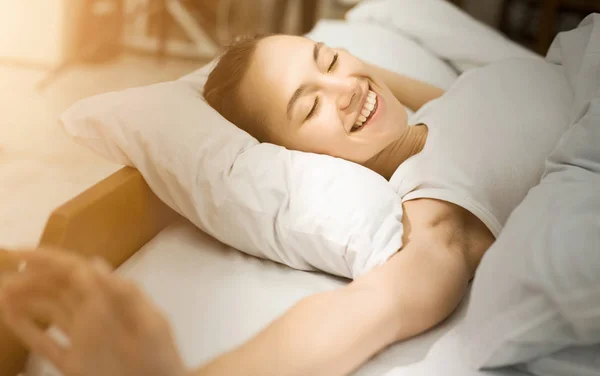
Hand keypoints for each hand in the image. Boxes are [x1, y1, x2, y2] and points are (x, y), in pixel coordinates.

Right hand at [0, 249, 186, 375]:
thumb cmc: (160, 358)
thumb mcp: (149, 322)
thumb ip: (121, 295)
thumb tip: (93, 262)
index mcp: (112, 299)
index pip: (75, 271)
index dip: (46, 259)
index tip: (16, 253)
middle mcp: (95, 314)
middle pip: (57, 288)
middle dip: (30, 280)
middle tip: (1, 278)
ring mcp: (83, 338)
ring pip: (48, 311)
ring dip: (23, 300)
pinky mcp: (75, 363)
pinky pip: (45, 343)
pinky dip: (26, 328)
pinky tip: (8, 316)